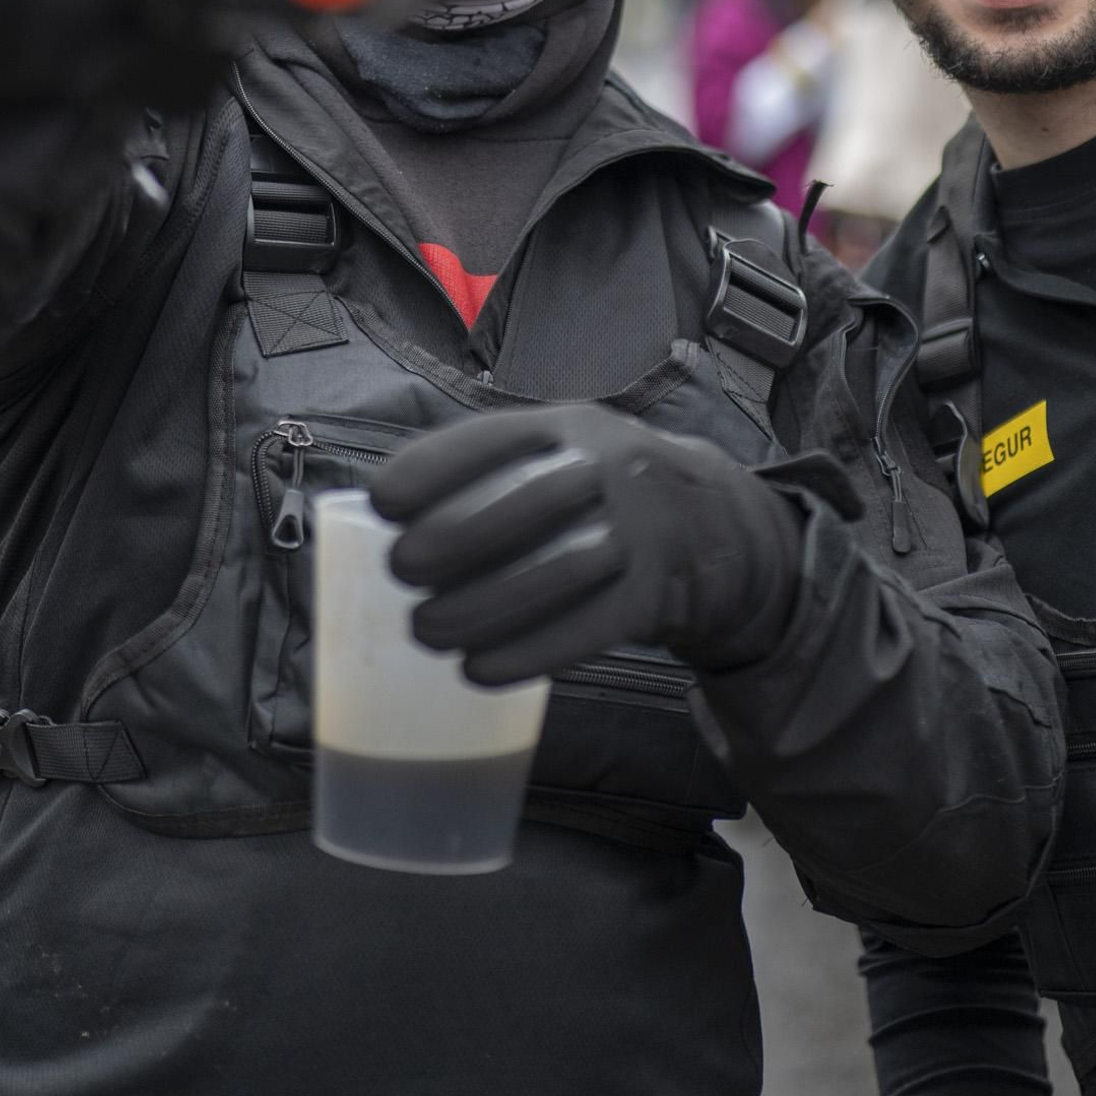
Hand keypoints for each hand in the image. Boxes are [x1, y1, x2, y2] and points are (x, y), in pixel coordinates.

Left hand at [371, 402, 804, 686]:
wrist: (714, 527)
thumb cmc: (603, 492)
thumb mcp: (561, 453)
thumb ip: (492, 472)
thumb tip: (383, 517)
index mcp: (570, 426)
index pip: (497, 437)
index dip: (434, 468)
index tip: (381, 502)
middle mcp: (609, 467)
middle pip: (527, 499)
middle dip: (453, 537)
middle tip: (400, 573)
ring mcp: (641, 529)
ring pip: (557, 568)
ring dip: (482, 606)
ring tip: (427, 630)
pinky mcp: (657, 593)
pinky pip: (590, 626)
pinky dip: (529, 652)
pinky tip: (479, 669)